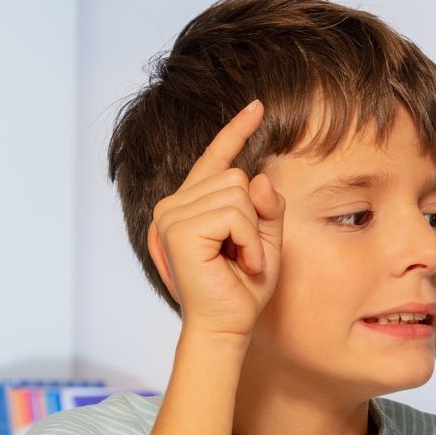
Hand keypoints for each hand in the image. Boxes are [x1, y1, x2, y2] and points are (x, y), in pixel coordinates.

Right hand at [147, 100, 285, 341]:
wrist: (225, 328)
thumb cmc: (242, 288)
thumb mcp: (265, 239)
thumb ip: (265, 205)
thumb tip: (256, 176)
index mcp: (190, 206)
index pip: (216, 159)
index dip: (236, 131)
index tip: (257, 106)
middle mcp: (173, 206)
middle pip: (235, 175)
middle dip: (254, 218)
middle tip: (244, 255)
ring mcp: (170, 216)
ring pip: (237, 193)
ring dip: (252, 233)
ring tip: (240, 261)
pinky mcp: (177, 229)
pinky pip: (234, 213)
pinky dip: (248, 240)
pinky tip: (238, 262)